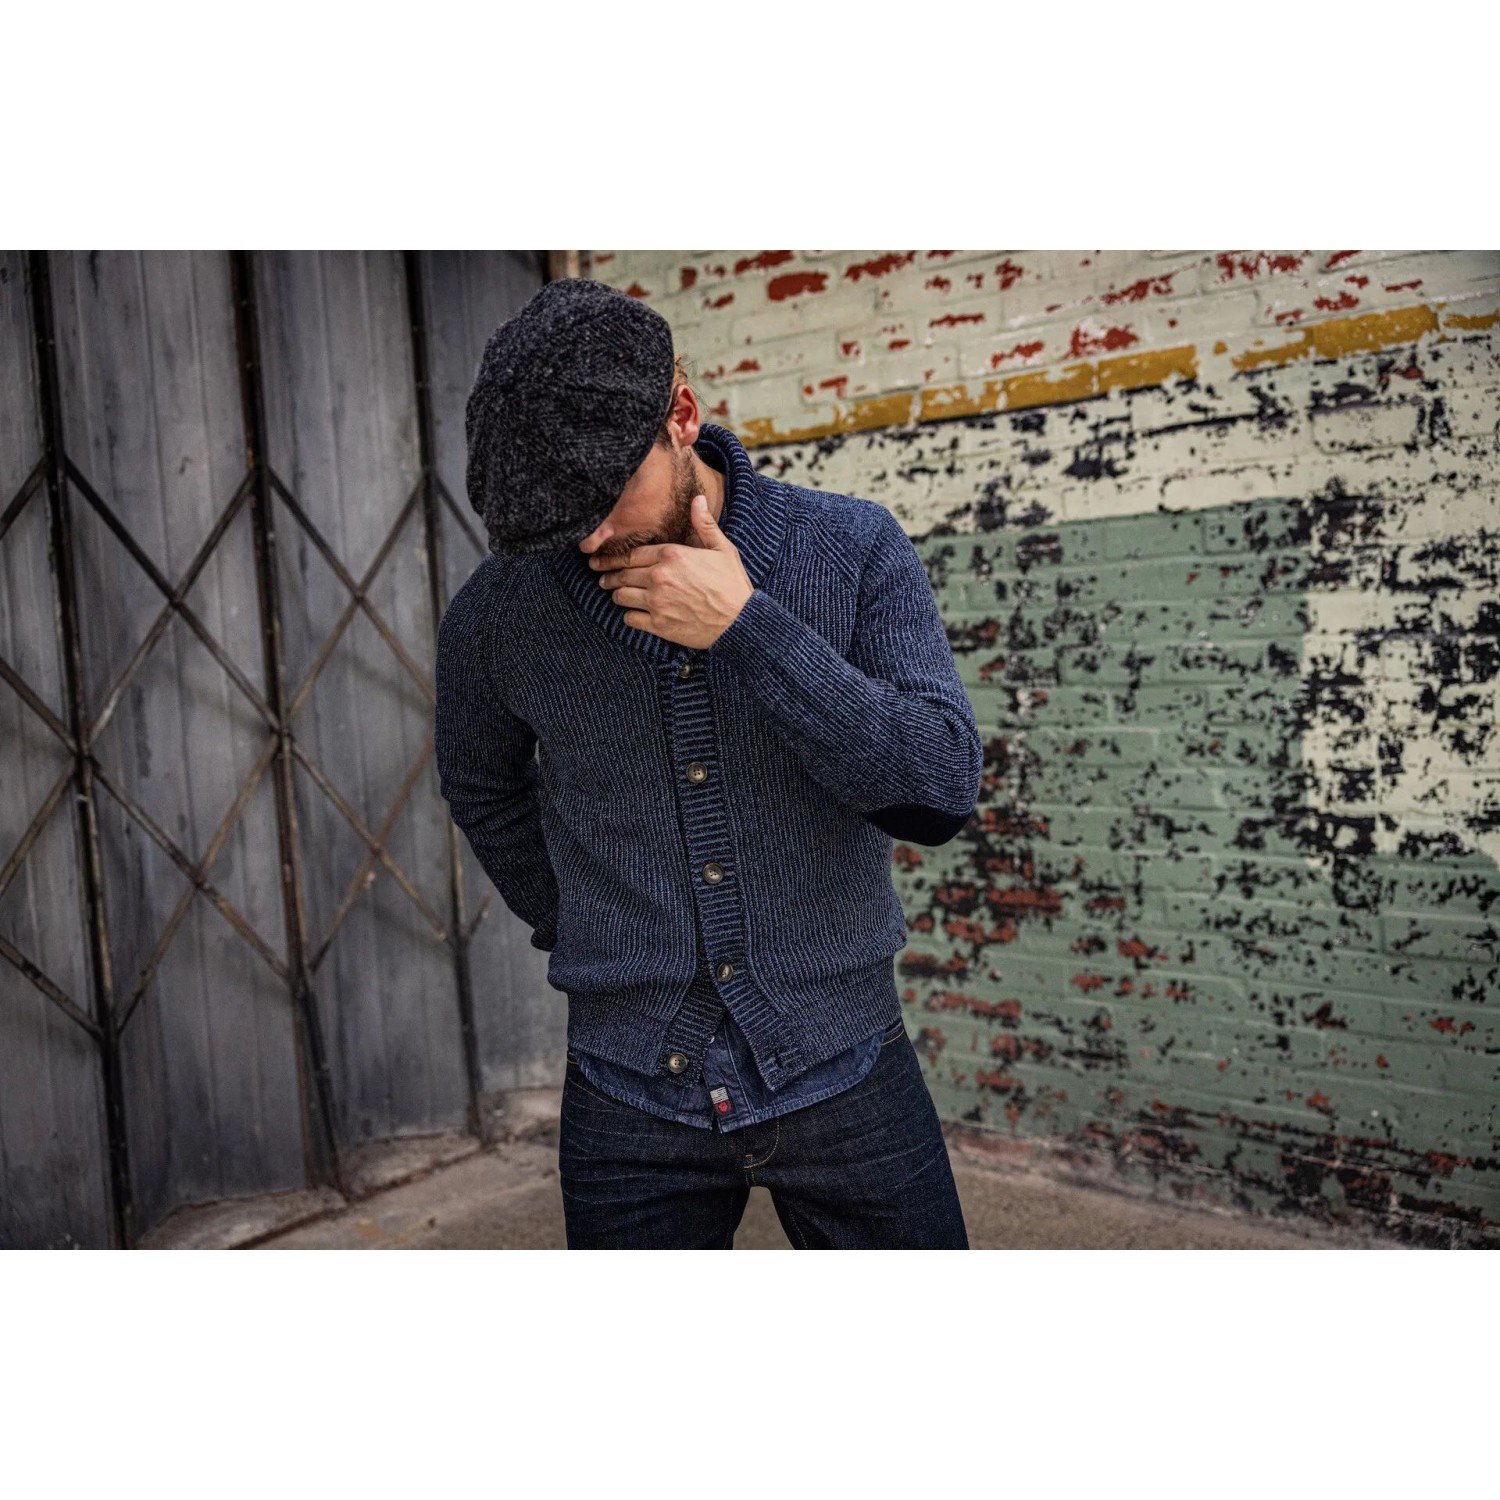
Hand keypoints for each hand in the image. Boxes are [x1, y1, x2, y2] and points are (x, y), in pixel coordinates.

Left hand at [588, 494, 753, 649]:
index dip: (614, 557)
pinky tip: (633, 613)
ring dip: (617, 595)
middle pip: (622, 574)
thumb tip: (698, 499)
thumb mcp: (723, 549)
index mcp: (672, 555)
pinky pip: (630, 619)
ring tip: (616, 594)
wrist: (740, 621)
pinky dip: (629, 616)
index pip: (632, 554)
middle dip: (609, 576)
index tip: (603, 559)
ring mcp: (657, 602)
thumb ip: (704, 524)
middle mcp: (660, 577)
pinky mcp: (659, 625)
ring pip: (621, 596)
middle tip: (603, 578)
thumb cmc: (732, 584)